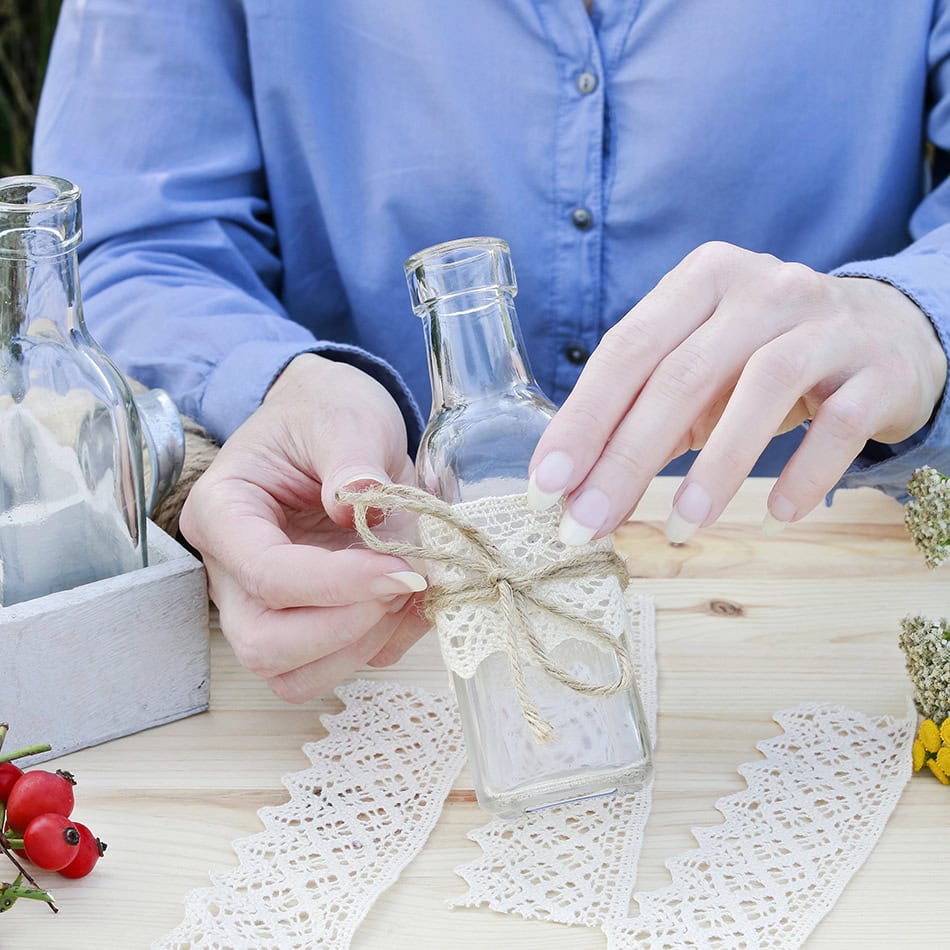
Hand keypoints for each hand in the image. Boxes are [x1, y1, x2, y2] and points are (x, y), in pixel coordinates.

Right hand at [179, 354, 428, 701]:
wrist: (334, 420)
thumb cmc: (325, 411)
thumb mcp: (342, 415)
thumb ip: (351, 457)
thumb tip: (358, 504)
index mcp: (223, 512)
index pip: (264, 573)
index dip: (335, 583)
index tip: (402, 569)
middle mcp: (231, 570)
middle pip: (262, 644)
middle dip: (342, 629)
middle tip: (405, 584)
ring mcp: (265, 603)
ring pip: (292, 674)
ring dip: (360, 647)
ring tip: (411, 592)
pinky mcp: (306, 619)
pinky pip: (334, 666)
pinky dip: (381, 646)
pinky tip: (414, 602)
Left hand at [528, 242, 947, 542]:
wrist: (884, 331)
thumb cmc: (763, 357)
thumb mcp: (700, 370)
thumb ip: (644, 413)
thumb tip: (577, 489)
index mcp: (699, 282)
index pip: (626, 350)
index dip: (582, 419)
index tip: (545, 484)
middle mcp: (760, 287)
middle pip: (681, 374)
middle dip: (626, 457)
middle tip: (589, 522)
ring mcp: (825, 322)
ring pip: (762, 387)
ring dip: (715, 467)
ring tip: (680, 527)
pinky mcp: (878, 366)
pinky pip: (841, 421)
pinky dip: (807, 469)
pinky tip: (779, 512)